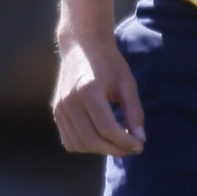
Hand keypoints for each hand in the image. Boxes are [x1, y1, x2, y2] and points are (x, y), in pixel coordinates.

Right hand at [53, 32, 145, 156]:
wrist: (82, 45)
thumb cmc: (108, 62)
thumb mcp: (127, 83)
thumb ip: (134, 112)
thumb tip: (140, 140)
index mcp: (89, 90)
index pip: (107, 128)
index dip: (125, 142)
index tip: (139, 146)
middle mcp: (70, 101)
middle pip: (93, 140)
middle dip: (115, 150)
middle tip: (131, 149)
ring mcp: (60, 108)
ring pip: (80, 145)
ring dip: (101, 150)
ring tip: (117, 143)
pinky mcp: (56, 112)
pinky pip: (69, 141)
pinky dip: (86, 146)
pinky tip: (101, 138)